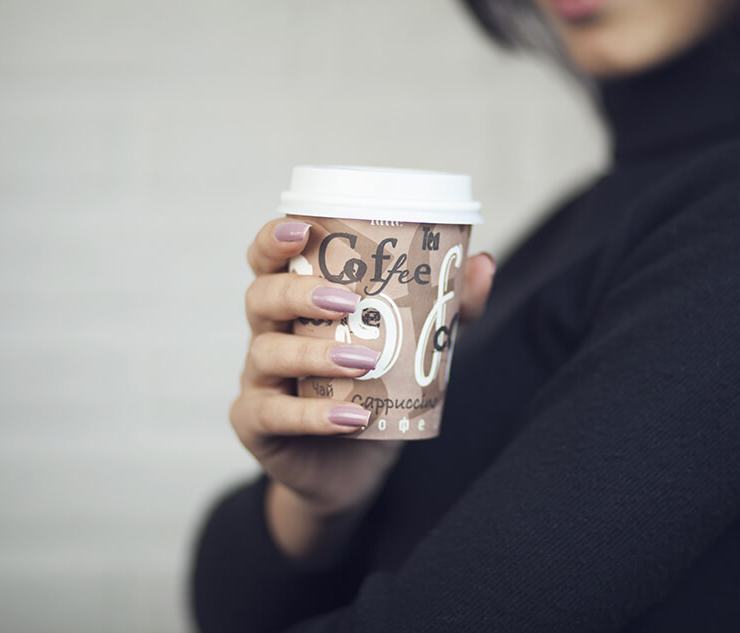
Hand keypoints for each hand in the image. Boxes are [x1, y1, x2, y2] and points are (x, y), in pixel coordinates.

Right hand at [230, 219, 494, 563]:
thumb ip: (445, 308)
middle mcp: (270, 334)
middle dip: (299, 293)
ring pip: (267, 354)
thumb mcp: (415, 347)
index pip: (269, 261)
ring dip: (314, 355)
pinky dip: (313, 416)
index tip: (304, 228)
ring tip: (363, 362)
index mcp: (296, 304)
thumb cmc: (376, 392)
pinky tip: (352, 417)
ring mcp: (259, 381)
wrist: (354, 467)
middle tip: (348, 302)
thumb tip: (483, 263)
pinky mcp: (256, 425)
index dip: (275, 239)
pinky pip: (274, 416)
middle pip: (261, 297)